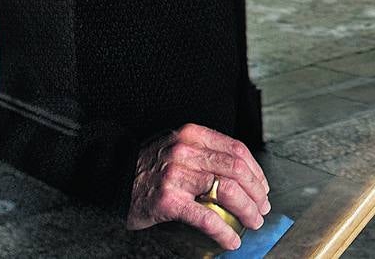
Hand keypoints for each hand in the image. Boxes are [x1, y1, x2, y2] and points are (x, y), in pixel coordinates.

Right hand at [125, 123, 270, 248]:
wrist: (112, 179)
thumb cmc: (146, 167)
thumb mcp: (175, 147)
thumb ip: (203, 154)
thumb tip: (240, 175)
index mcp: (191, 135)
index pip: (236, 149)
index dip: (256, 171)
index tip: (262, 187)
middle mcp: (185, 151)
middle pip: (237, 171)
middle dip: (257, 193)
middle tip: (262, 209)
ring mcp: (176, 175)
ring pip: (227, 192)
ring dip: (247, 210)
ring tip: (252, 222)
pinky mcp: (168, 200)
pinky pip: (206, 217)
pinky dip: (224, 231)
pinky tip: (232, 240)